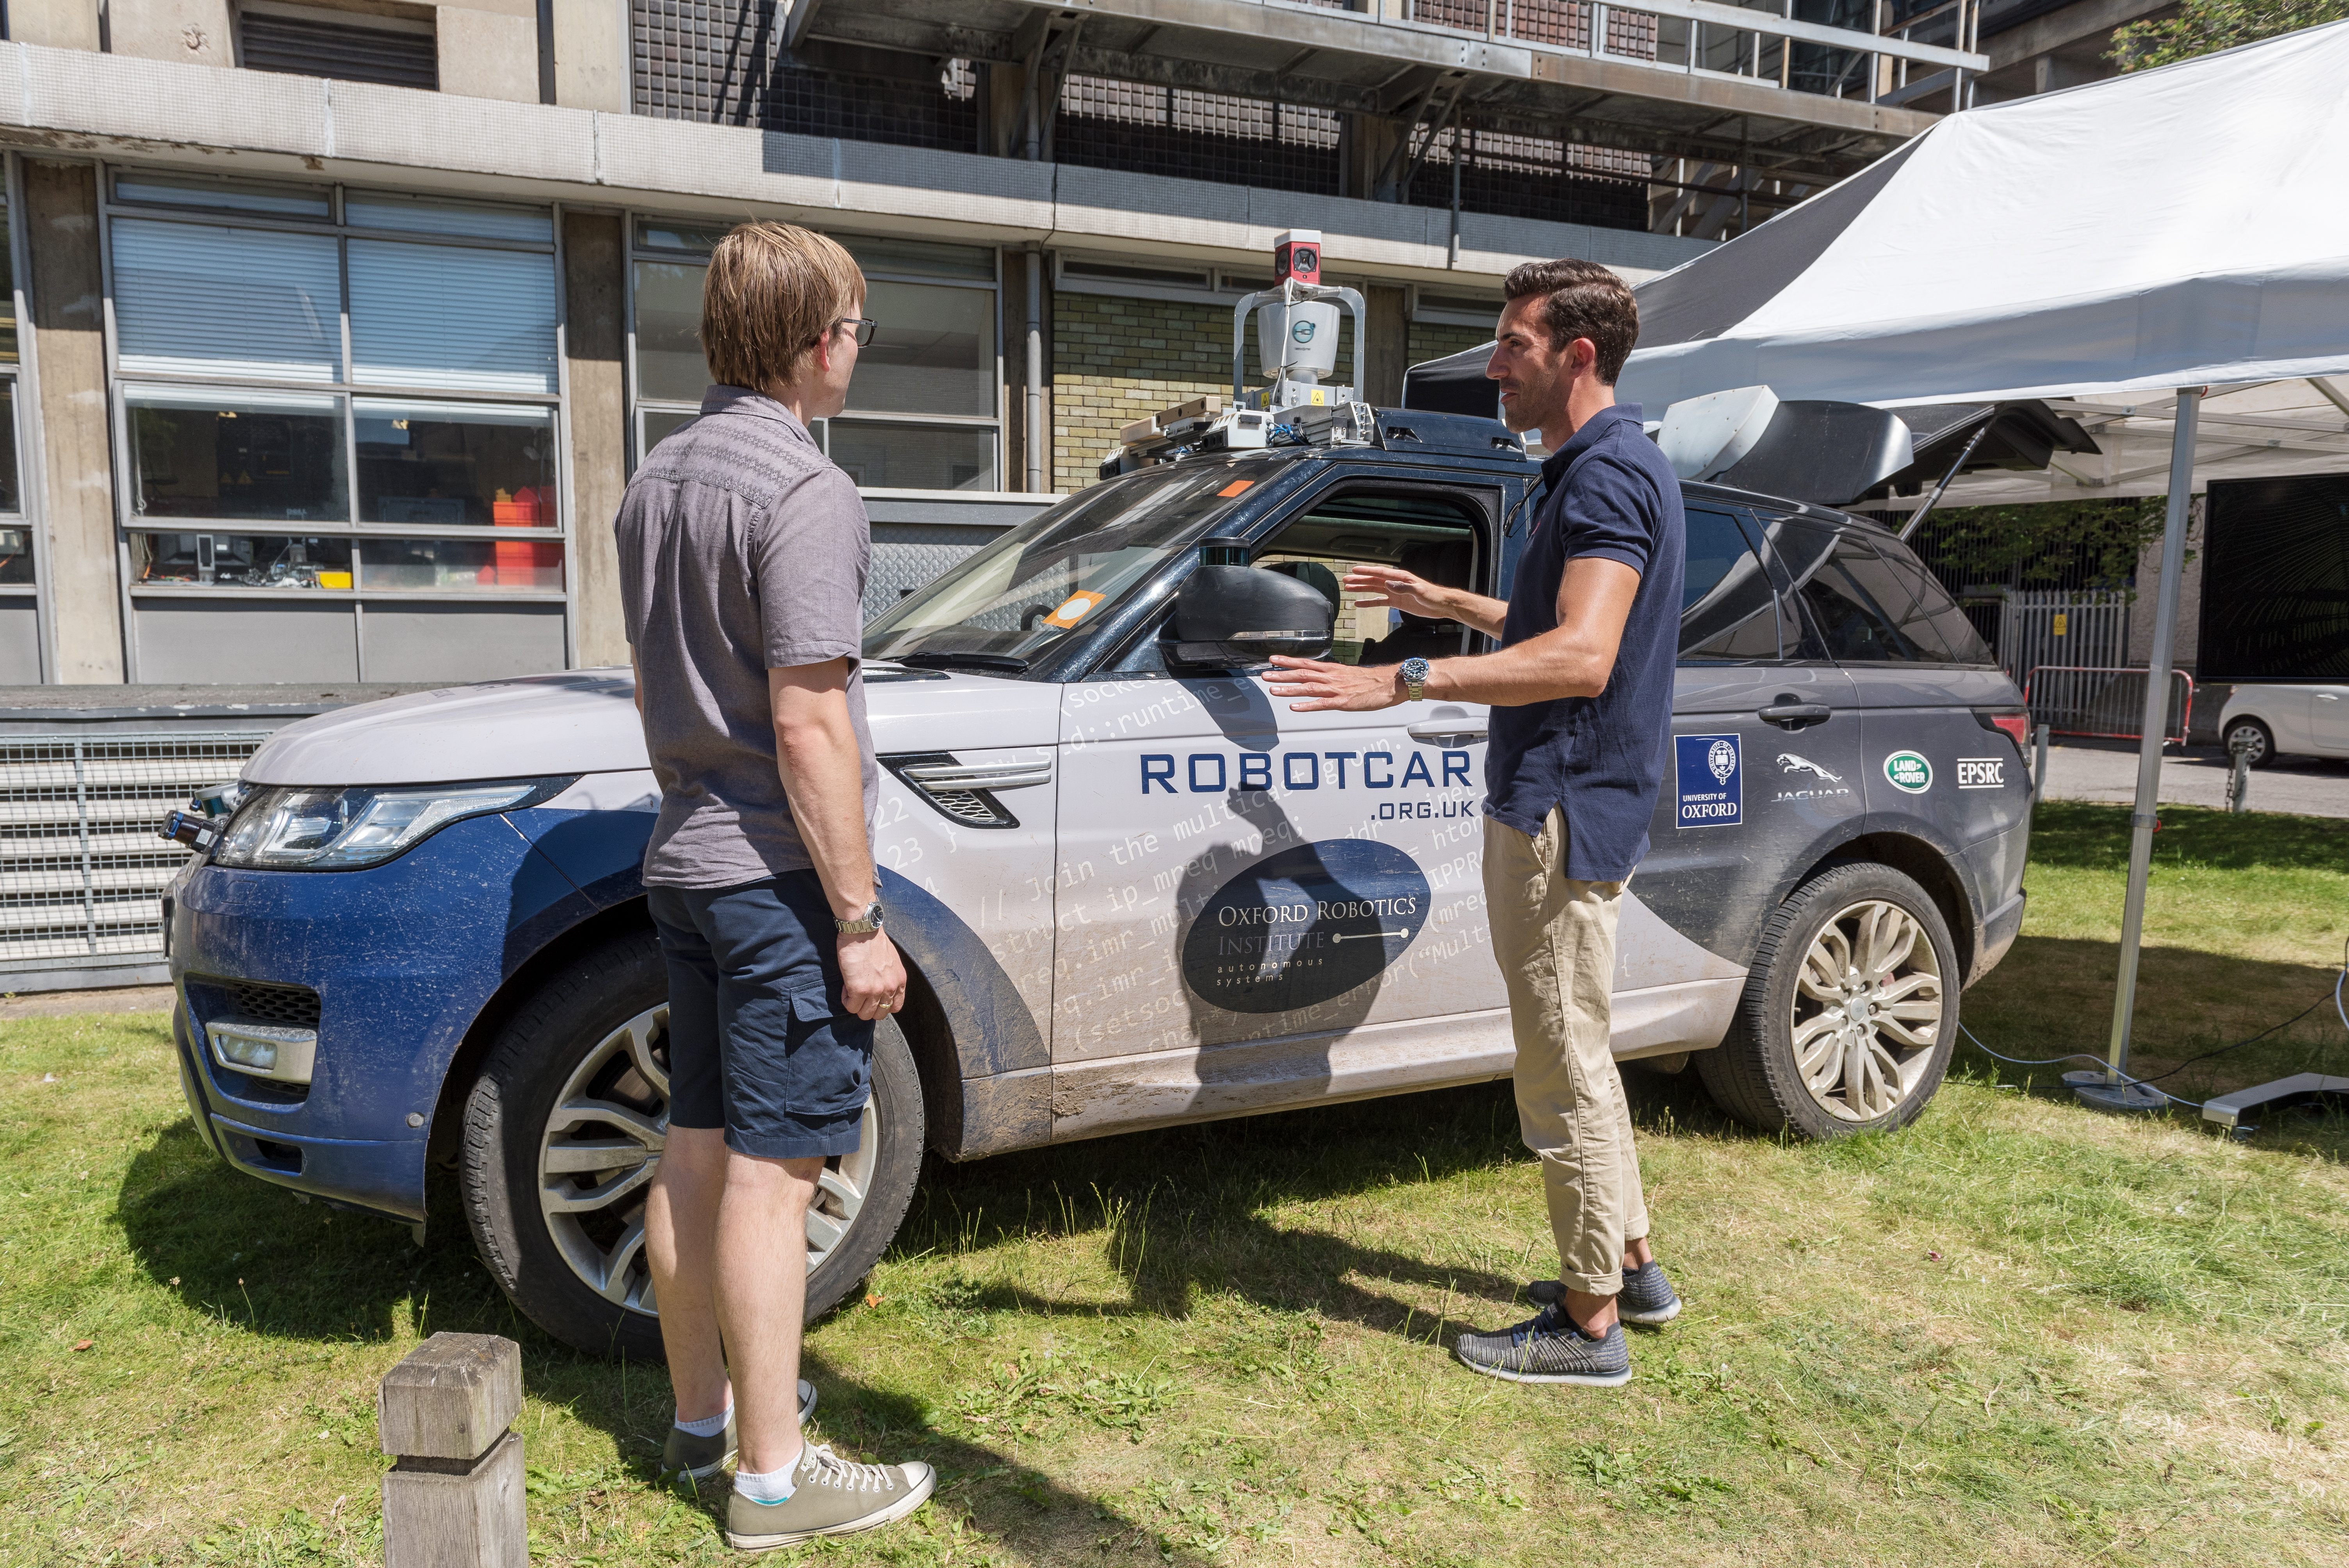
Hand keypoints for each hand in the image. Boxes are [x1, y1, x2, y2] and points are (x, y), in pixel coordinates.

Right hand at [839, 930, 906, 1021]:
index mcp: (899, 981)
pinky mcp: (859, 989)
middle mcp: (890, 988)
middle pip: (880, 1014)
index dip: (882, 1005)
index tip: (873, 998)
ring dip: (856, 1005)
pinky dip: (846, 1000)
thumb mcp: (892, 960)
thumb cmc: (874, 940)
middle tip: (860, 996)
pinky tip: (845, 987)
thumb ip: (890, 976)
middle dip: (868, 1008)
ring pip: (865, 1014)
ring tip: (852, 991)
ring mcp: (875, 991)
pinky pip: (851, 1006)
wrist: (863, 930)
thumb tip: (881, 985)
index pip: (895, 1007)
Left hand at [1263, 656, 1405, 712]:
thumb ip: (1333, 677)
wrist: (1391, 683)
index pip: (1306, 663)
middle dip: (1282, 674)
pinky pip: (1322, 704)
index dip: (1288, 661)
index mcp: (1333, 670)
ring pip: (1309, 688)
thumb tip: (1321, 678)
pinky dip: (1307, 705)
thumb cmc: (1372, 680)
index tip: (1273, 659)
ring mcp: (1337, 690)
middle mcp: (1332, 677)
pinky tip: (1294, 707)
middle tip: (1265, 675)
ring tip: (1273, 689)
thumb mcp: (1349, 675)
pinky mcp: (1344, 702)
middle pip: (1303, 674)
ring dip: (1289, 689)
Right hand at [1341, 564, 1448, 619]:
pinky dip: (1369, 602)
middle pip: (1373, 580)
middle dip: (1359, 580)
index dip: (1366, 571)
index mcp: (1401, 577)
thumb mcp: (1419, 591)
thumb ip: (1404, 588)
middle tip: (1345, 580)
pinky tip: (1358, 604)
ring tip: (1348, 589)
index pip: (1380, 573)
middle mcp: (1395, 583)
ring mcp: (1395, 592)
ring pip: (1374, 589)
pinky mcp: (1396, 602)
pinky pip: (1379, 602)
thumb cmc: (1433, 596)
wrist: (1441, 605)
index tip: (1354, 570)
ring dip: (1361, 589)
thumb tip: (1388, 584)